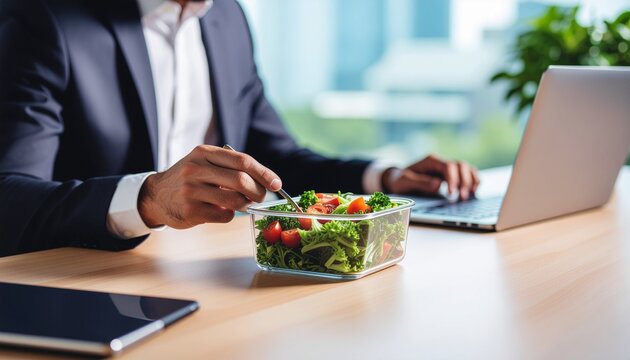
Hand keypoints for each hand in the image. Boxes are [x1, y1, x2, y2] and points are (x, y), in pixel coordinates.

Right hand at [138, 145, 281, 228]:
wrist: (157, 195)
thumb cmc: (189, 178)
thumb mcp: (204, 162)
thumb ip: (231, 168)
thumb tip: (266, 182)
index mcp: (204, 152)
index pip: (242, 161)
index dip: (263, 173)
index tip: (276, 184)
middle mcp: (196, 169)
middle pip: (241, 180)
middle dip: (258, 192)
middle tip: (260, 197)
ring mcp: (191, 190)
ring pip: (234, 200)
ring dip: (245, 205)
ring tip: (242, 204)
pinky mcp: (190, 210)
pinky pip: (224, 216)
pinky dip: (230, 215)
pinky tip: (222, 211)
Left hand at [382, 154, 479, 200]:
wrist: (397, 179)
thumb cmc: (399, 181)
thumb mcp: (404, 182)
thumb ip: (420, 183)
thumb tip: (438, 185)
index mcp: (430, 161)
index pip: (448, 166)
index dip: (453, 180)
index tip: (452, 194)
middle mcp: (440, 162)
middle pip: (461, 166)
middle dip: (464, 182)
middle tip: (462, 198)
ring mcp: (447, 167)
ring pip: (467, 168)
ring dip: (471, 181)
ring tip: (470, 196)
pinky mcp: (451, 174)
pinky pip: (468, 174)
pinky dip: (473, 181)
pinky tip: (473, 192)